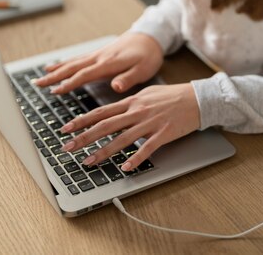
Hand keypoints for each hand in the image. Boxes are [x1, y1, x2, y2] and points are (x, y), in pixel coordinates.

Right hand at [34, 32, 162, 93]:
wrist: (150, 36)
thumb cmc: (148, 55)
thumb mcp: (144, 69)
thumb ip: (128, 78)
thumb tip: (115, 86)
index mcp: (109, 63)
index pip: (84, 74)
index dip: (69, 83)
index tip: (55, 91)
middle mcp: (99, 57)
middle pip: (72, 67)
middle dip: (54, 76)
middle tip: (37, 83)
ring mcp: (98, 54)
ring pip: (72, 62)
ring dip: (56, 70)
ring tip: (40, 76)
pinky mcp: (99, 53)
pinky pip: (78, 59)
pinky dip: (65, 64)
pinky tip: (56, 67)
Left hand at [59, 83, 200, 170]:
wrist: (196, 98)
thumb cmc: (172, 96)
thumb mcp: (146, 94)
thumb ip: (128, 102)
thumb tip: (113, 109)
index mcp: (131, 102)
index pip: (100, 112)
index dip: (81, 121)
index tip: (65, 129)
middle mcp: (137, 112)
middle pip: (105, 126)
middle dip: (83, 137)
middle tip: (67, 148)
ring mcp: (149, 123)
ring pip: (121, 139)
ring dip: (103, 151)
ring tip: (89, 162)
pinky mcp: (163, 134)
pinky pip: (147, 148)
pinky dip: (135, 158)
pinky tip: (125, 168)